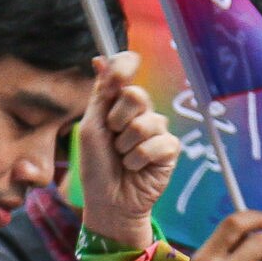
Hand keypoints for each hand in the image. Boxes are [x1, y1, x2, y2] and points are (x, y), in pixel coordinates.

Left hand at [77, 52, 178, 250]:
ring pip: (146, 123)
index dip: (125, 65)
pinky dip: (139, 160)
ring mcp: (157, 130)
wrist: (109, 201)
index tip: (119, 74)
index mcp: (118, 102)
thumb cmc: (97, 166)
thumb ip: (100, 95)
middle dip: (118, 121)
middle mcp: (140, 112)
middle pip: (136, 95)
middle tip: (113, 139)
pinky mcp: (170, 149)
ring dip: (126, 147)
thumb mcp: (91, 128)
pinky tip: (136, 168)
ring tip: (124, 159)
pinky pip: (158, 144)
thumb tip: (99, 58)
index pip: (127, 70)